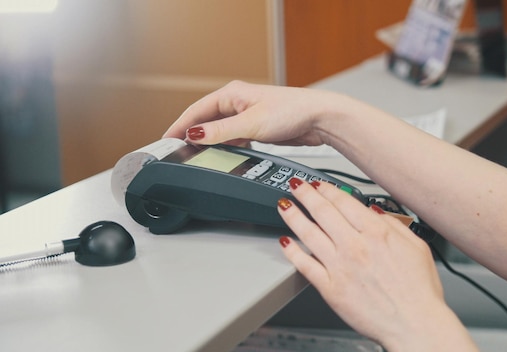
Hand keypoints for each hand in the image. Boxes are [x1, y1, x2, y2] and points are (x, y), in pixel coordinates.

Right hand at [163, 80, 343, 146]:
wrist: (319, 118)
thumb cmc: (292, 111)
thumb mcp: (251, 124)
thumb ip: (221, 132)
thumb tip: (195, 134)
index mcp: (231, 94)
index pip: (196, 111)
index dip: (179, 126)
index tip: (166, 140)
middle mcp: (237, 102)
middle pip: (205, 120)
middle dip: (192, 135)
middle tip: (177, 151)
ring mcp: (247, 115)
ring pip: (219, 130)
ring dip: (209, 142)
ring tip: (196, 156)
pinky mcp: (257, 127)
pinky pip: (233, 137)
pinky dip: (226, 146)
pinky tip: (224, 155)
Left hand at [277, 178, 476, 350]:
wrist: (415, 324)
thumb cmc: (419, 292)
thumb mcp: (417, 247)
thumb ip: (394, 225)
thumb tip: (375, 212)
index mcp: (377, 233)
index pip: (344, 202)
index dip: (328, 189)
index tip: (320, 185)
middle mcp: (355, 246)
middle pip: (323, 212)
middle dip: (306, 194)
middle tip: (297, 187)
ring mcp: (340, 267)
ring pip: (308, 233)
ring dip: (293, 216)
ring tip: (284, 206)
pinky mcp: (330, 289)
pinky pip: (305, 265)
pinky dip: (292, 251)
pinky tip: (285, 242)